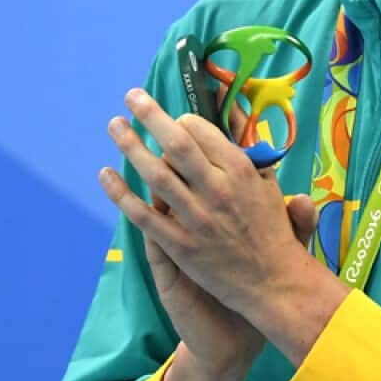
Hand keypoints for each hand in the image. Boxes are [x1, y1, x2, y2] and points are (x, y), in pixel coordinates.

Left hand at [101, 91, 317, 376]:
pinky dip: (121, 194)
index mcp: (241, 171)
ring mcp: (197, 218)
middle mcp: (218, 190)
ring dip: (131, 146)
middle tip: (132, 96)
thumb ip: (251, 155)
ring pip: (156, 175)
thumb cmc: (273, 232)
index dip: (182, 121)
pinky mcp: (180, 245)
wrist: (274, 284)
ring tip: (114, 125)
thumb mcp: (270, 186)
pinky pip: (144, 215)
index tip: (173, 118)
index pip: (202, 133)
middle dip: (151, 115)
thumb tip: (236, 119)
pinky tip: (105, 175)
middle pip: (177, 144)